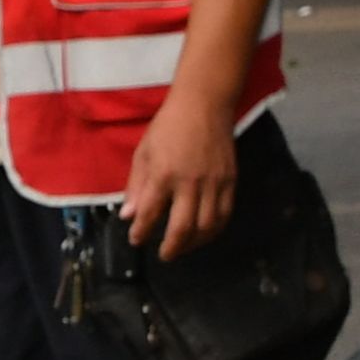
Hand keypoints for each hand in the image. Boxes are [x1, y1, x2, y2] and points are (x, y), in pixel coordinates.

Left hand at [125, 105, 238, 255]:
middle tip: (164, 254)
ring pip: (207, 227)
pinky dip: (214, 230)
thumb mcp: (143, 152)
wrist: (204, 104)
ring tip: (183, 248)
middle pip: (182, 228)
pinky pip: (225, 215)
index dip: (141, 232)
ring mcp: (213, 183)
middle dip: (171, 247)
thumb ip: (136, 186)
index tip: (136, 240)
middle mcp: (189, 182)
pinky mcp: (230, 181)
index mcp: (163, 174)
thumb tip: (129, 216)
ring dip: (194, 244)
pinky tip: (204, 234)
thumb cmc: (168, 126)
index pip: (150, 213)